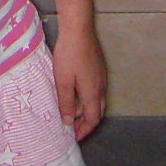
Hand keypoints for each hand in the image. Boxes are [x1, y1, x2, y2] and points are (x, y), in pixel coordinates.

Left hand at [51, 23, 107, 140]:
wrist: (79, 28)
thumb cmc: (69, 55)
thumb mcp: (63, 81)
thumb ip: (66, 103)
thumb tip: (68, 122)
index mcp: (93, 93)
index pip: (93, 119)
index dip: (84, 130)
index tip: (73, 137)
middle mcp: (101, 87)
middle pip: (97, 111)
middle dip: (85, 122)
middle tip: (72, 127)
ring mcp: (102, 76)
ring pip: (97, 100)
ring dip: (85, 109)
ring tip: (70, 111)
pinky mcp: (99, 67)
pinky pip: (95, 89)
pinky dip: (86, 98)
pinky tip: (74, 93)